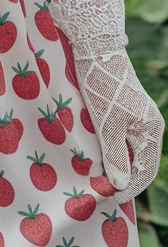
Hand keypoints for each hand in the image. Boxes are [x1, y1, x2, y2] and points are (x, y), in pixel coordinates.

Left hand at [49, 0, 162, 200]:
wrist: (95, 47)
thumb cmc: (102, 85)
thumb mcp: (107, 124)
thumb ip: (114, 155)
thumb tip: (120, 185)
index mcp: (151, 130)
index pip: (145, 171)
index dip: (129, 188)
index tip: (109, 199)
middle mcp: (149, 125)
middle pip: (139, 162)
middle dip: (122, 179)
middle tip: (101, 192)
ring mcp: (137, 116)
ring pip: (129, 150)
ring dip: (116, 165)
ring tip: (97, 178)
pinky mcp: (124, 109)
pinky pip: (121, 137)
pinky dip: (111, 150)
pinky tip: (96, 155)